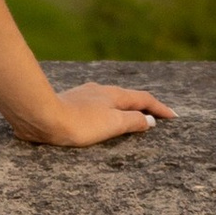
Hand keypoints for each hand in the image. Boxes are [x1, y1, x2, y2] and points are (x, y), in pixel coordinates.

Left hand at [23, 83, 172, 147]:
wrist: (41, 117)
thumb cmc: (79, 123)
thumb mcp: (112, 124)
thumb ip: (133, 121)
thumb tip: (149, 119)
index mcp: (114, 95)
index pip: (144, 99)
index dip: (160, 108)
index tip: (173, 117)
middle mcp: (100, 90)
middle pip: (127, 97)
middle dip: (143, 105)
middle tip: (155, 114)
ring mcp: (84, 95)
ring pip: (110, 100)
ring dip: (123, 108)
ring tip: (129, 116)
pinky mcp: (69, 103)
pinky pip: (96, 105)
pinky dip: (107, 111)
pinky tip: (98, 117)